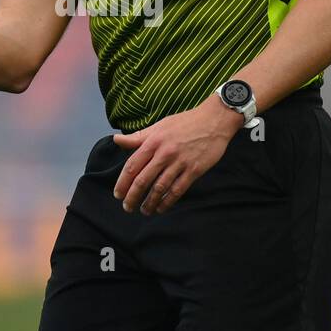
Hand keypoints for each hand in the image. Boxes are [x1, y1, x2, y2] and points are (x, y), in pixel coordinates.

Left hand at [111, 94, 243, 214]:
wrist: (214, 120)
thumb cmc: (185, 122)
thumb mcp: (159, 126)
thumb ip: (138, 137)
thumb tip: (116, 140)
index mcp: (153, 141)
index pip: (132, 166)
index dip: (123, 182)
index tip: (118, 194)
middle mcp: (164, 153)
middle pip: (143, 180)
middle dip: (133, 197)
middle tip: (127, 207)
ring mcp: (180, 162)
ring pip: (159, 188)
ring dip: (149, 202)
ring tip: (144, 211)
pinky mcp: (194, 170)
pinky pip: (177, 190)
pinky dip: (167, 202)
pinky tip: (161, 208)